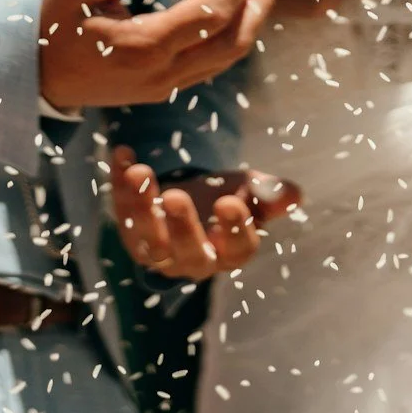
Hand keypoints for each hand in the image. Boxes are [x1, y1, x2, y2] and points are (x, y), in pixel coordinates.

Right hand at [39, 0, 275, 109]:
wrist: (33, 76)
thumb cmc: (52, 25)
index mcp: (143, 45)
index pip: (212, 10)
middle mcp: (162, 72)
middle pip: (234, 40)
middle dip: (259, 1)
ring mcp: (164, 86)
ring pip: (228, 57)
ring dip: (250, 20)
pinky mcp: (161, 89)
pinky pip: (211, 65)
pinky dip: (231, 36)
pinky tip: (230, 10)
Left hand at [110, 147, 289, 278]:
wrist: (189, 204)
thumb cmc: (226, 200)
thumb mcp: (252, 194)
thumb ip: (271, 195)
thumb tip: (293, 195)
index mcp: (230, 252)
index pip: (237, 248)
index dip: (234, 229)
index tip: (231, 202)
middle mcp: (193, 259)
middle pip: (187, 251)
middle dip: (181, 225)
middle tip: (177, 196)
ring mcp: (158, 250)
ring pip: (147, 240)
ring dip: (141, 206)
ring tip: (140, 173)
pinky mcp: (130, 232)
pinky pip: (122, 212)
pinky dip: (119, 183)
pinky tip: (122, 153)